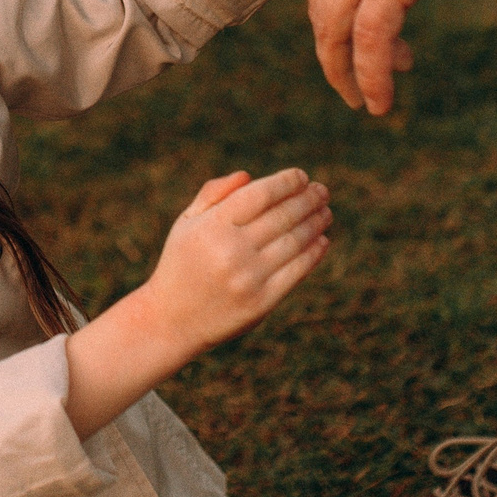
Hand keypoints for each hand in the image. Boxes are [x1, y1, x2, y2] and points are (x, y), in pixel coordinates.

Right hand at [140, 168, 332, 352]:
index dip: (286, 182)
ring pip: (294, 242)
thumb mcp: (186, 223)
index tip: (301, 176)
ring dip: (315, 223)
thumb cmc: (181, 263)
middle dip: (307, 199)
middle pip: (282, 216)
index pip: (260, 195)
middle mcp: (231, 251)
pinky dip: (314, 253)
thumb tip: (249, 176)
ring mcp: (248, 278)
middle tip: (322, 191)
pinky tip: (322, 240)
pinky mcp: (261, 302)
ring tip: (325, 212)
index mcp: (211, 227)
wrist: (171, 320)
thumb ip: (214, 194)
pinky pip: (296, 271)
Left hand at [305, 0, 496, 114]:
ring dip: (348, 74)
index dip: (336, 16)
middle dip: (336, 52)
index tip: (364, 33)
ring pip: (336, 32)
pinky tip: (380, 100)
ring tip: (365, 101)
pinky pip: (371, 39)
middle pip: (320, 12)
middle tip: (357, 81)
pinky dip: (371, 76)